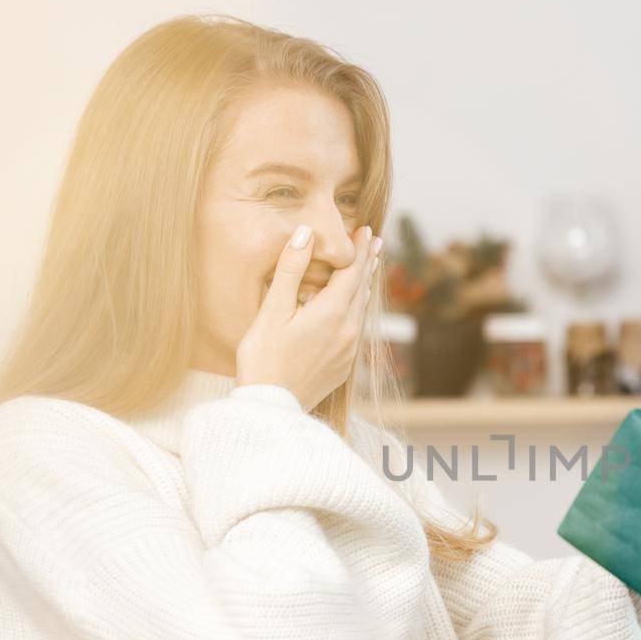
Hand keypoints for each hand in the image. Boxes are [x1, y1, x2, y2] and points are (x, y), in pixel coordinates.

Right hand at [236, 222, 381, 410]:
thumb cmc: (264, 359)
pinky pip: (356, 329)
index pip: (352, 271)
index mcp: (331, 312)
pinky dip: (356, 309)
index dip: (359, 249)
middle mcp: (347, 330)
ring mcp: (348, 350)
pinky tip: (352, 310)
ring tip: (368, 270)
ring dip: (364, 286)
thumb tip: (306, 233)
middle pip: (361, 289)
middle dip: (367, 263)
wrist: (272, 409)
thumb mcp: (272, 311)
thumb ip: (291, 270)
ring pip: (360, 309)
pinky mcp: (343, 366)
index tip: (366, 230)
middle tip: (376, 242)